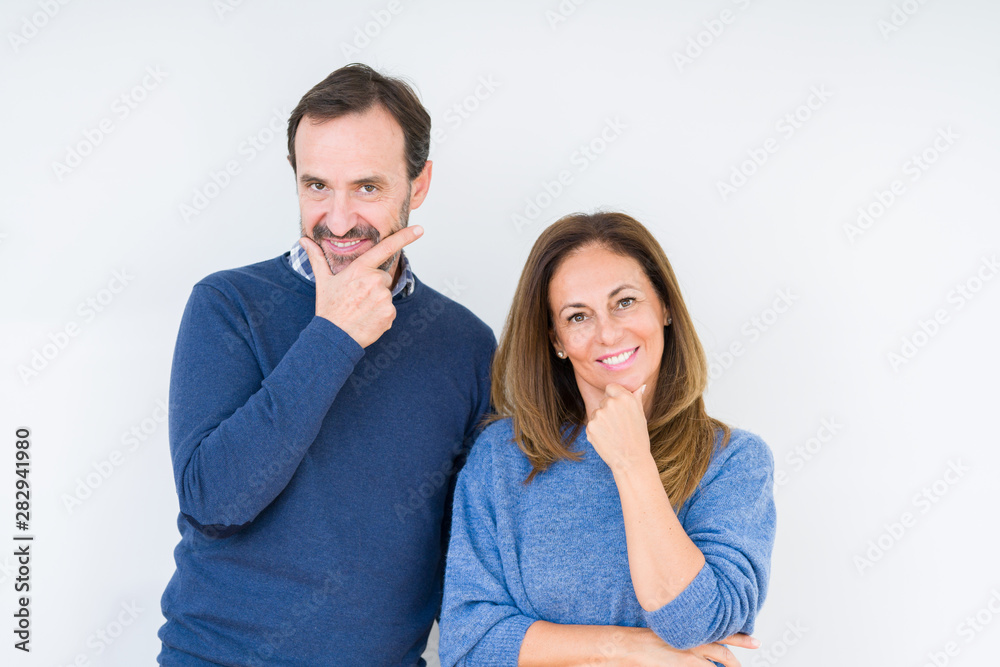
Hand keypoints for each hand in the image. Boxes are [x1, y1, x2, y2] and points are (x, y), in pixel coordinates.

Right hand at [299, 226, 422, 347]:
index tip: (419, 229)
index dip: (404, 237)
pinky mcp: (389, 313)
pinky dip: (381, 314)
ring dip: (377, 300)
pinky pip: (390, 310)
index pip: (385, 248)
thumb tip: (304, 241)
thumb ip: (317, 258)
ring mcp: (383, 298)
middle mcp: (374, 281)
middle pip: (384, 276)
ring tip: (361, 309)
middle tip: (357, 297)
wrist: (334, 337)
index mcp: (360, 269)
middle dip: (374, 285)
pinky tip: (367, 318)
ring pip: (386, 294)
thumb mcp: (323, 281)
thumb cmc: (329, 308)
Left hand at [585, 383, 651, 472]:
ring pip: (596, 413)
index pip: (611, 387)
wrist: (631, 460)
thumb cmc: (638, 438)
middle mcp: (611, 403)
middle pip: (603, 401)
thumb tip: (640, 386)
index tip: (617, 409)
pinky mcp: (590, 426)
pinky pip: (591, 425)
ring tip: (613, 434)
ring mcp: (599, 414)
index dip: (613, 397)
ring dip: (601, 421)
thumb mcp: (641, 416)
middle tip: (619, 426)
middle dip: (608, 411)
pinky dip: (596, 432)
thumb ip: (636, 398)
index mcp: (625, 398)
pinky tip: (607, 440)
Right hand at [619, 628, 756, 665]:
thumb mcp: (670, 628)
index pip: (724, 634)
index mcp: (694, 631)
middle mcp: (696, 645)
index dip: (742, 639)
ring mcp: (691, 660)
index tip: (755, 641)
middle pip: (726, 656)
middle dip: (738, 664)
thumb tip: (697, 637)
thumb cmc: (645, 636)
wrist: (629, 645)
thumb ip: (686, 633)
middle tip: (746, 665)